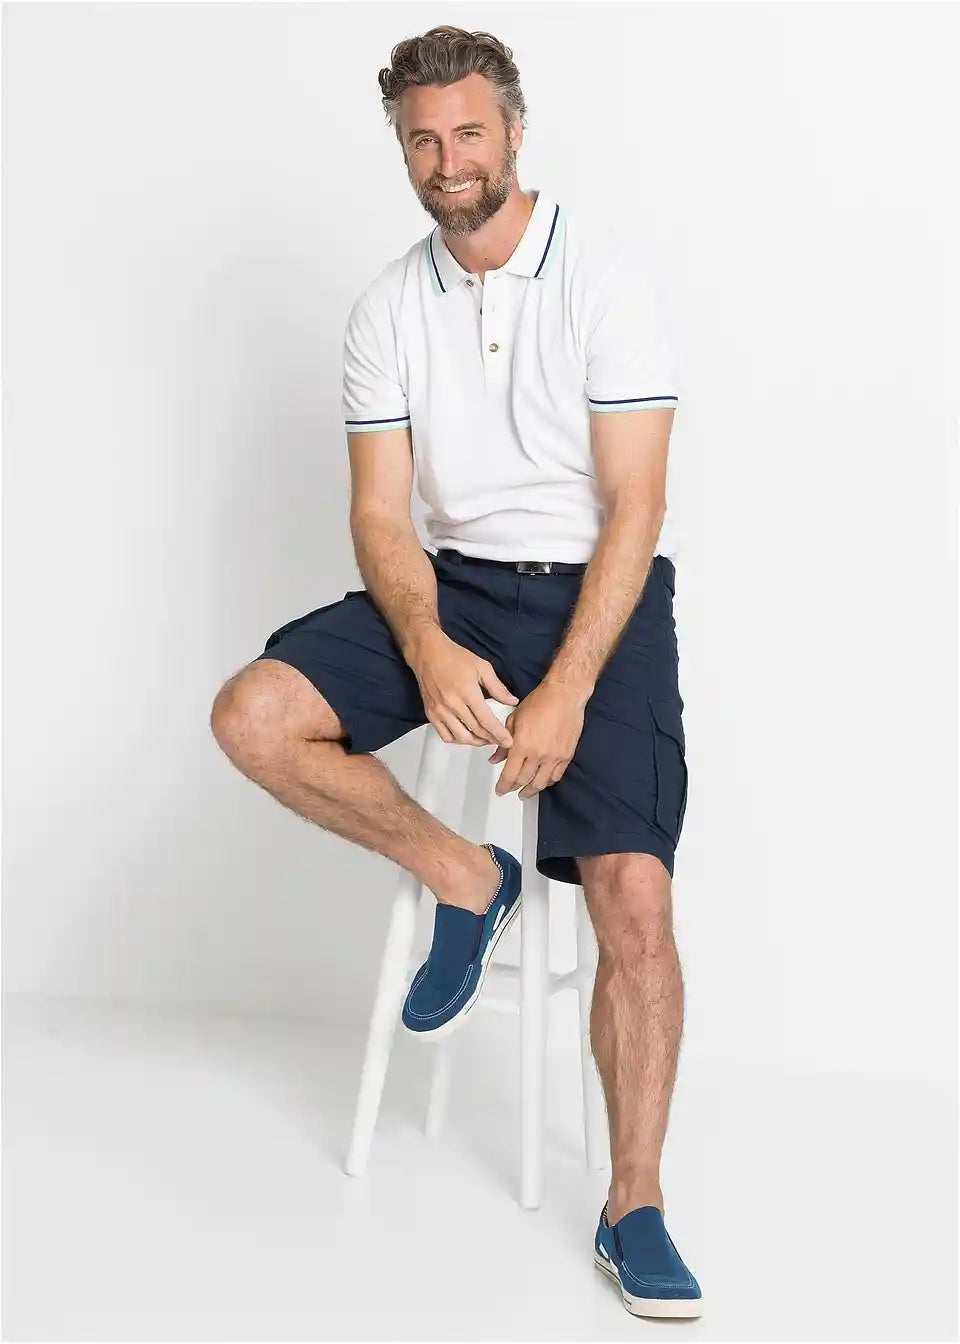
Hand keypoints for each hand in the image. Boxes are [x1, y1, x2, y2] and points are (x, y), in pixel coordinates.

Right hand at [407, 628, 518, 748]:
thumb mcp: (482, 667)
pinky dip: (457, 739)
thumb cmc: (455, 658)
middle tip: (501, 741)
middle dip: (491, 739)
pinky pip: (445, 735)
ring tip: (485, 739)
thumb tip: (512, 701)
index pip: (486, 721)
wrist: (428, 654)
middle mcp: (453, 705)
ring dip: (475, 742)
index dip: (499, 734)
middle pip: (476, 731)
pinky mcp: (431, 714)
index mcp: (468, 693)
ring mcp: (440, 711)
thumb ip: (498, 687)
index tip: (508, 741)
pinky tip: (466, 735)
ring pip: (460, 737)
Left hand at [487, 679, 585, 797]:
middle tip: (509, 789)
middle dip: (514, 788)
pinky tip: (541, 782)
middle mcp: (538, 754)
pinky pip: (556, 776)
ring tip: (524, 792)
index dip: (503, 785)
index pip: (510, 774)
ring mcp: (554, 757)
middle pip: (524, 780)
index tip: (499, 789)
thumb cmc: (539, 702)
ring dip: (530, 790)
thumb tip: (495, 758)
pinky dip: (547, 782)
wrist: (564, 696)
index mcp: (522, 745)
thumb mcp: (514, 719)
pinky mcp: (566, 755)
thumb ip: (503, 742)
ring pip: (540, 783)